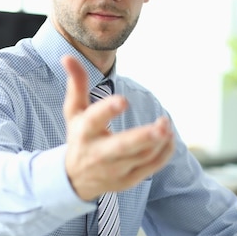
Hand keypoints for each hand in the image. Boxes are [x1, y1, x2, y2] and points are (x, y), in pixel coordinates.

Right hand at [62, 55, 175, 200]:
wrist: (73, 180)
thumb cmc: (79, 137)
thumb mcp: (74, 112)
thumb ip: (76, 84)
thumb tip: (67, 56)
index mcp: (84, 132)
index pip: (94, 120)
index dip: (107, 110)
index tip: (123, 101)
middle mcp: (99, 153)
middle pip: (123, 146)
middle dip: (143, 137)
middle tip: (162, 125)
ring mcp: (115, 169)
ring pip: (142, 156)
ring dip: (159, 140)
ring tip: (165, 124)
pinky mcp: (128, 180)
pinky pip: (151, 167)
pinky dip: (164, 153)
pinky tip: (169, 137)